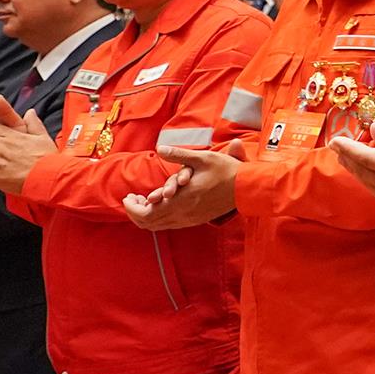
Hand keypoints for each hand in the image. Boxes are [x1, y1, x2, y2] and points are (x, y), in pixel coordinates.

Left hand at [123, 144, 241, 228]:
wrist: (247, 188)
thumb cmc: (226, 171)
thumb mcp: (202, 158)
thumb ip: (179, 154)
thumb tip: (159, 148)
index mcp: (182, 199)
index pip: (146, 214)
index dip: (131, 208)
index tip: (127, 196)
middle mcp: (183, 213)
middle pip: (149, 223)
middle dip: (135, 212)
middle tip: (131, 199)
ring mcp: (190, 219)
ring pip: (159, 226)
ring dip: (146, 216)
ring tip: (142, 202)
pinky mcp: (196, 220)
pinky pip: (170, 224)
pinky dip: (159, 218)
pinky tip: (159, 206)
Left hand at [328, 95, 374, 218]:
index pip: (368, 158)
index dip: (349, 149)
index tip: (334, 140)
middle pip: (365, 173)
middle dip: (349, 159)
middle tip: (336, 148)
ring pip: (372, 186)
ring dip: (359, 172)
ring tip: (349, 162)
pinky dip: (372, 184)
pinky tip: (372, 180)